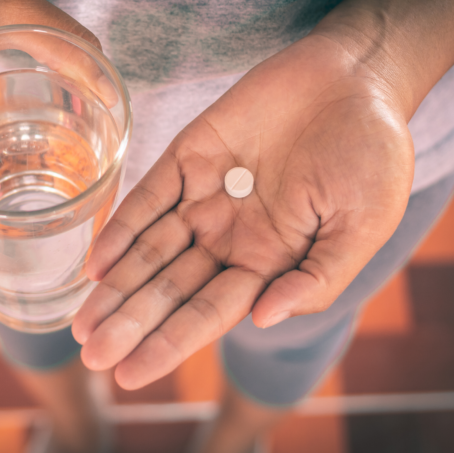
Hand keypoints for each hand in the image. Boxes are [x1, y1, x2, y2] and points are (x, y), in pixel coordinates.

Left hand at [72, 33, 414, 388]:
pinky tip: (95, 262)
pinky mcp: (189, 156)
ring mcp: (206, 197)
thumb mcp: (363, 226)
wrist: (357, 77)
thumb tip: (263, 320)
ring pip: (150, 251)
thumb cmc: (372, 154)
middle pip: (170, 289)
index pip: (209, 313)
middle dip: (131, 324)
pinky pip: (147, 197)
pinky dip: (121, 228)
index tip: (130, 375)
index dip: (169, 344)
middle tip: (93, 356)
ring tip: (81, 324)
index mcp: (269, 262)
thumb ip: (316, 279)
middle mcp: (230, 236)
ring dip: (116, 286)